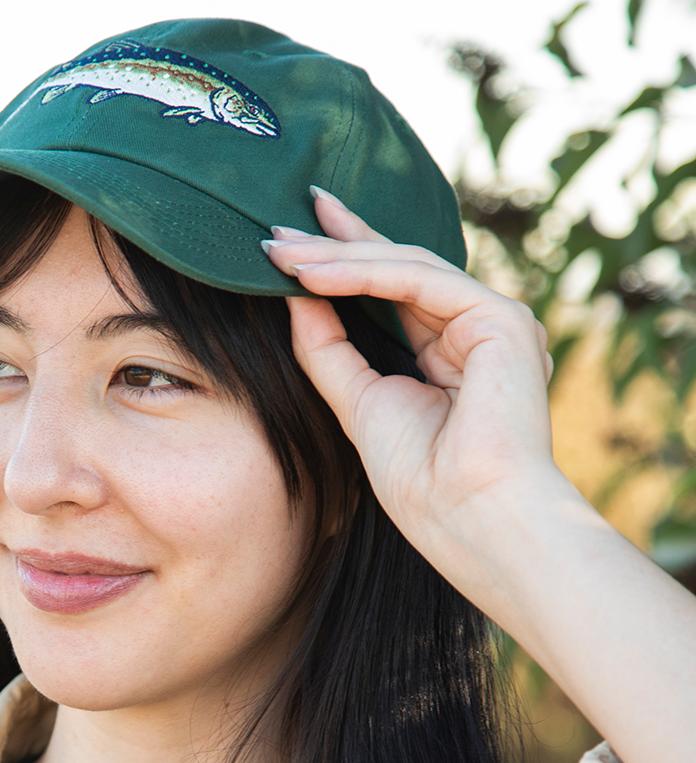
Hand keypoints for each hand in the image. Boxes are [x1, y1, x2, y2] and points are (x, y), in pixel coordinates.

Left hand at [264, 189, 695, 762]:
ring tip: (279, 251)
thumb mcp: (358, 405)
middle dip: (335, 244)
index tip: (292, 237)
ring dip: (337, 258)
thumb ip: (329, 352)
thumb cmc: (422, 485)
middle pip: (396, 269)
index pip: (389, 292)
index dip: (342, 259)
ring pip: (404, 269)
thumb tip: (294, 299)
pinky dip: (364, 275)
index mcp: (449, 351)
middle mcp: (474, 329)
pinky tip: (314, 272)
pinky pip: (420, 282)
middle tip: (276, 226)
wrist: (469, 522)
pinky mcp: (499, 320)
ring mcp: (492, 321)